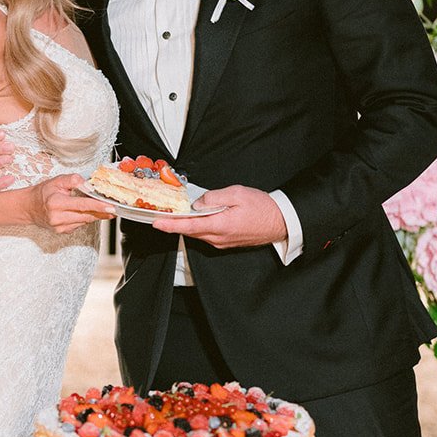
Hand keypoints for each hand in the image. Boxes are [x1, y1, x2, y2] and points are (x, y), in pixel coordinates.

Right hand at [29, 174, 114, 232]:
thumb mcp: (56, 181)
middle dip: (102, 212)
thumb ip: (73, 180)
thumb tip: (88, 184)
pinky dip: (86, 218)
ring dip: (96, 215)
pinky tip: (88, 213)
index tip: (110, 207)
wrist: (29, 207)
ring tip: (105, 210)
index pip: (82, 205)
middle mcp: (58, 218)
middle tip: (114, 209)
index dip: (98, 206)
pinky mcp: (62, 231)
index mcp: (56, 203)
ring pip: (85, 221)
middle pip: (86, 216)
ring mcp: (60, 227)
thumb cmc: (43, 193)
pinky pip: (80, 224)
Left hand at [152, 185, 287, 249]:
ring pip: (197, 233)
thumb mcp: (237, 194)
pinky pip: (206, 235)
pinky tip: (196, 218)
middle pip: (189, 231)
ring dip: (186, 225)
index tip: (155, 222)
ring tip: (175, 215)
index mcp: (219, 225)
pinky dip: (198, 227)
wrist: (281, 221)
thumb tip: (198, 203)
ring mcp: (222, 242)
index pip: (188, 226)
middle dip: (173, 224)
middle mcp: (218, 238)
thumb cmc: (262, 208)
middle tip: (160, 215)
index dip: (169, 224)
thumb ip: (214, 197)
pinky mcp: (226, 242)